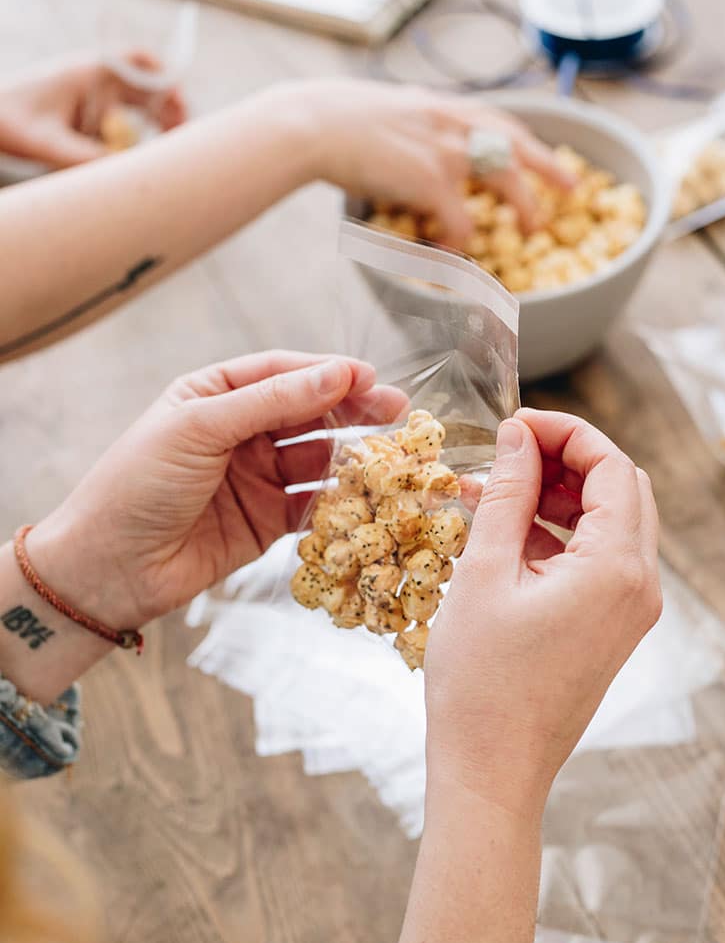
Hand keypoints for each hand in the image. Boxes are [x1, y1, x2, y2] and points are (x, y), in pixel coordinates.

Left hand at [0, 51, 186, 167]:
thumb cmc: (10, 122)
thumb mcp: (50, 145)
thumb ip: (88, 160)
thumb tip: (128, 175)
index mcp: (88, 72)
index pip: (141, 61)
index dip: (167, 80)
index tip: (181, 108)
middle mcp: (93, 78)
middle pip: (146, 87)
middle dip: (168, 111)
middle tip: (180, 140)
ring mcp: (88, 94)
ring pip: (135, 105)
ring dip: (153, 124)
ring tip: (164, 150)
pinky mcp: (83, 112)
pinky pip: (118, 120)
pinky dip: (131, 136)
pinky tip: (133, 156)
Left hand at [27, 352, 404, 629]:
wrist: (107, 569)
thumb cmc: (136, 485)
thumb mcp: (200, 429)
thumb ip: (271, 402)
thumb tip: (335, 373)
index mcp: (214, 395)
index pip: (282, 373)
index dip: (327, 373)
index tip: (369, 377)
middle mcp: (238, 433)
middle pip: (308, 413)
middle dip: (352, 410)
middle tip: (397, 411)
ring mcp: (254, 478)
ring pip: (316, 458)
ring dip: (352, 456)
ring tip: (390, 455)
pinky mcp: (265, 522)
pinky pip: (312, 505)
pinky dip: (339, 501)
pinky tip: (364, 496)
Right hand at [294, 79, 573, 247]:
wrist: (313, 124)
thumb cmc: (335, 122)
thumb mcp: (385, 112)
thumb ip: (411, 126)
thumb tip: (414, 147)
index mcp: (440, 107)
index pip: (496, 118)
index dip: (524, 136)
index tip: (543, 150)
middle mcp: (451, 123)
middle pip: (516, 143)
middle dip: (548, 165)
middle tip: (572, 187)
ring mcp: (445, 149)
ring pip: (504, 179)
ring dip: (524, 207)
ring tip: (532, 230)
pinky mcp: (431, 179)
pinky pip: (462, 219)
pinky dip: (462, 239)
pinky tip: (454, 250)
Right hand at [425, 409, 661, 816]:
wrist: (492, 772)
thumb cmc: (481, 682)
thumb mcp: (484, 574)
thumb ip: (506, 494)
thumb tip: (517, 437)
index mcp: (617, 568)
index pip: (613, 467)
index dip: (566, 432)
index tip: (516, 423)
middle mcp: (639, 587)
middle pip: (623, 489)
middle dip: (568, 459)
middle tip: (511, 450)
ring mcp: (630, 611)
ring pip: (611, 523)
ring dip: (561, 495)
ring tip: (497, 488)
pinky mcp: (611, 629)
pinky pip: (598, 561)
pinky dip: (560, 535)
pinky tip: (506, 530)